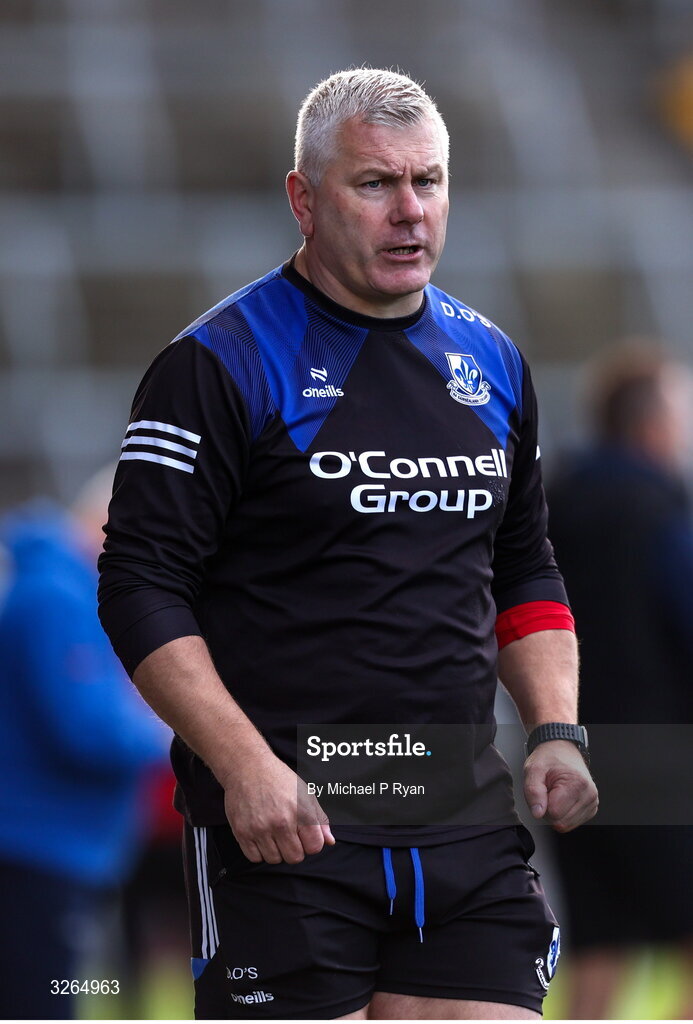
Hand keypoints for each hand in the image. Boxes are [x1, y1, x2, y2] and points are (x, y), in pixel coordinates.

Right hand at [222, 749, 334, 863]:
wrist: (248, 767)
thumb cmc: (278, 778)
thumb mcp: (305, 793)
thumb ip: (320, 819)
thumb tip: (330, 841)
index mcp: (300, 811)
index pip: (314, 847)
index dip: (312, 843)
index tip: (304, 836)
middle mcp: (281, 822)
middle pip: (295, 857)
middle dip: (294, 849)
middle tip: (288, 835)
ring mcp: (260, 828)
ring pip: (274, 860)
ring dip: (276, 850)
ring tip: (273, 833)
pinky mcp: (242, 832)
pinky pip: (254, 857)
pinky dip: (258, 851)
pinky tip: (260, 836)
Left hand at [524, 739, 597, 831]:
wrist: (562, 749)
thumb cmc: (549, 758)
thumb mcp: (533, 769)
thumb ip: (532, 791)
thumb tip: (538, 813)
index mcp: (577, 784)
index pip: (554, 813)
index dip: (543, 804)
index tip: (544, 789)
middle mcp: (589, 794)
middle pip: (561, 822)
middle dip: (548, 810)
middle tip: (548, 790)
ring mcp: (592, 802)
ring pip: (566, 824)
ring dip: (556, 812)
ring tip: (555, 793)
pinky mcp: (591, 808)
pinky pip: (572, 822)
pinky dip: (564, 813)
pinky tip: (563, 798)